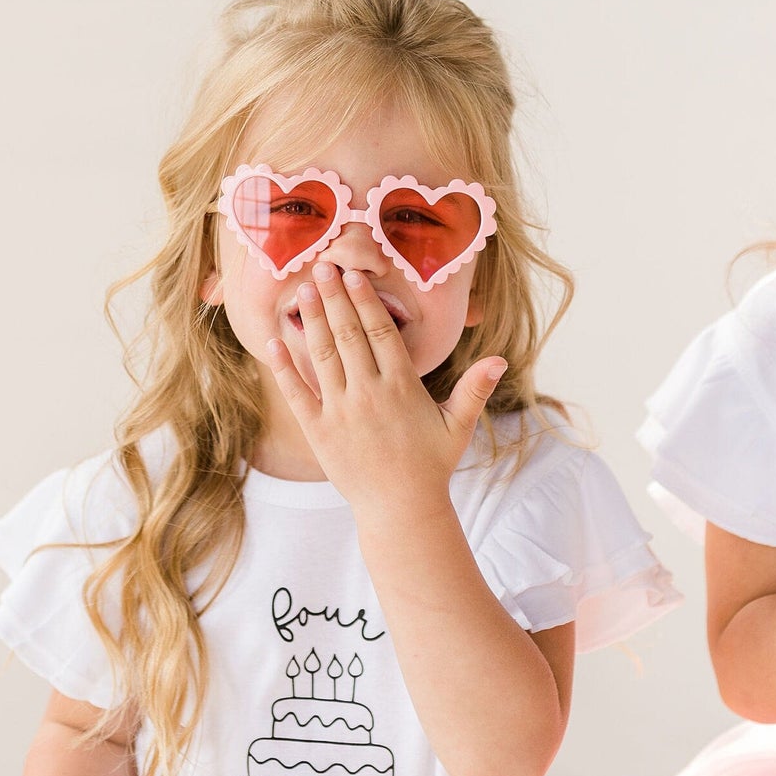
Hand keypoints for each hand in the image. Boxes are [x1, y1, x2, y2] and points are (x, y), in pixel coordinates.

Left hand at [267, 265, 505, 513]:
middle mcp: (368, 393)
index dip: (365, 300)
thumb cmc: (431, 465)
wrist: (399, 508)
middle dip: (334, 298)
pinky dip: (284, 366)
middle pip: (348, 334)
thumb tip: (500, 360)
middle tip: (323, 266)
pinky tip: (274, 340)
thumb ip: (475, 389)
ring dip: (311, 320)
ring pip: (322, 355)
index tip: (354, 276)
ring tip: (303, 290)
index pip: (380, 332)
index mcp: (401, 387)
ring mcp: (340, 411)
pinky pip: (297, 392)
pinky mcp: (318, 430)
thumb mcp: (458, 425)